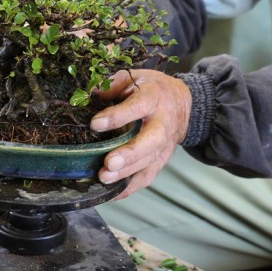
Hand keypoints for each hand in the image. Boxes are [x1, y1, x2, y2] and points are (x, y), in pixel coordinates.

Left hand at [90, 69, 190, 198]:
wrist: (183, 102)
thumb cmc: (151, 88)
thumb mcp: (134, 76)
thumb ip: (112, 84)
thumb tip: (89, 94)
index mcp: (154, 97)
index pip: (138, 106)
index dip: (117, 116)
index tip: (95, 124)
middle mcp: (162, 123)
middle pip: (151, 141)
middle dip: (130, 154)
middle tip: (109, 163)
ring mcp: (164, 144)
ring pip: (149, 162)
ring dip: (127, 174)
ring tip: (104, 178)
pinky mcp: (161, 160)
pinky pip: (148, 177)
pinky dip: (130, 188)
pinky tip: (111, 194)